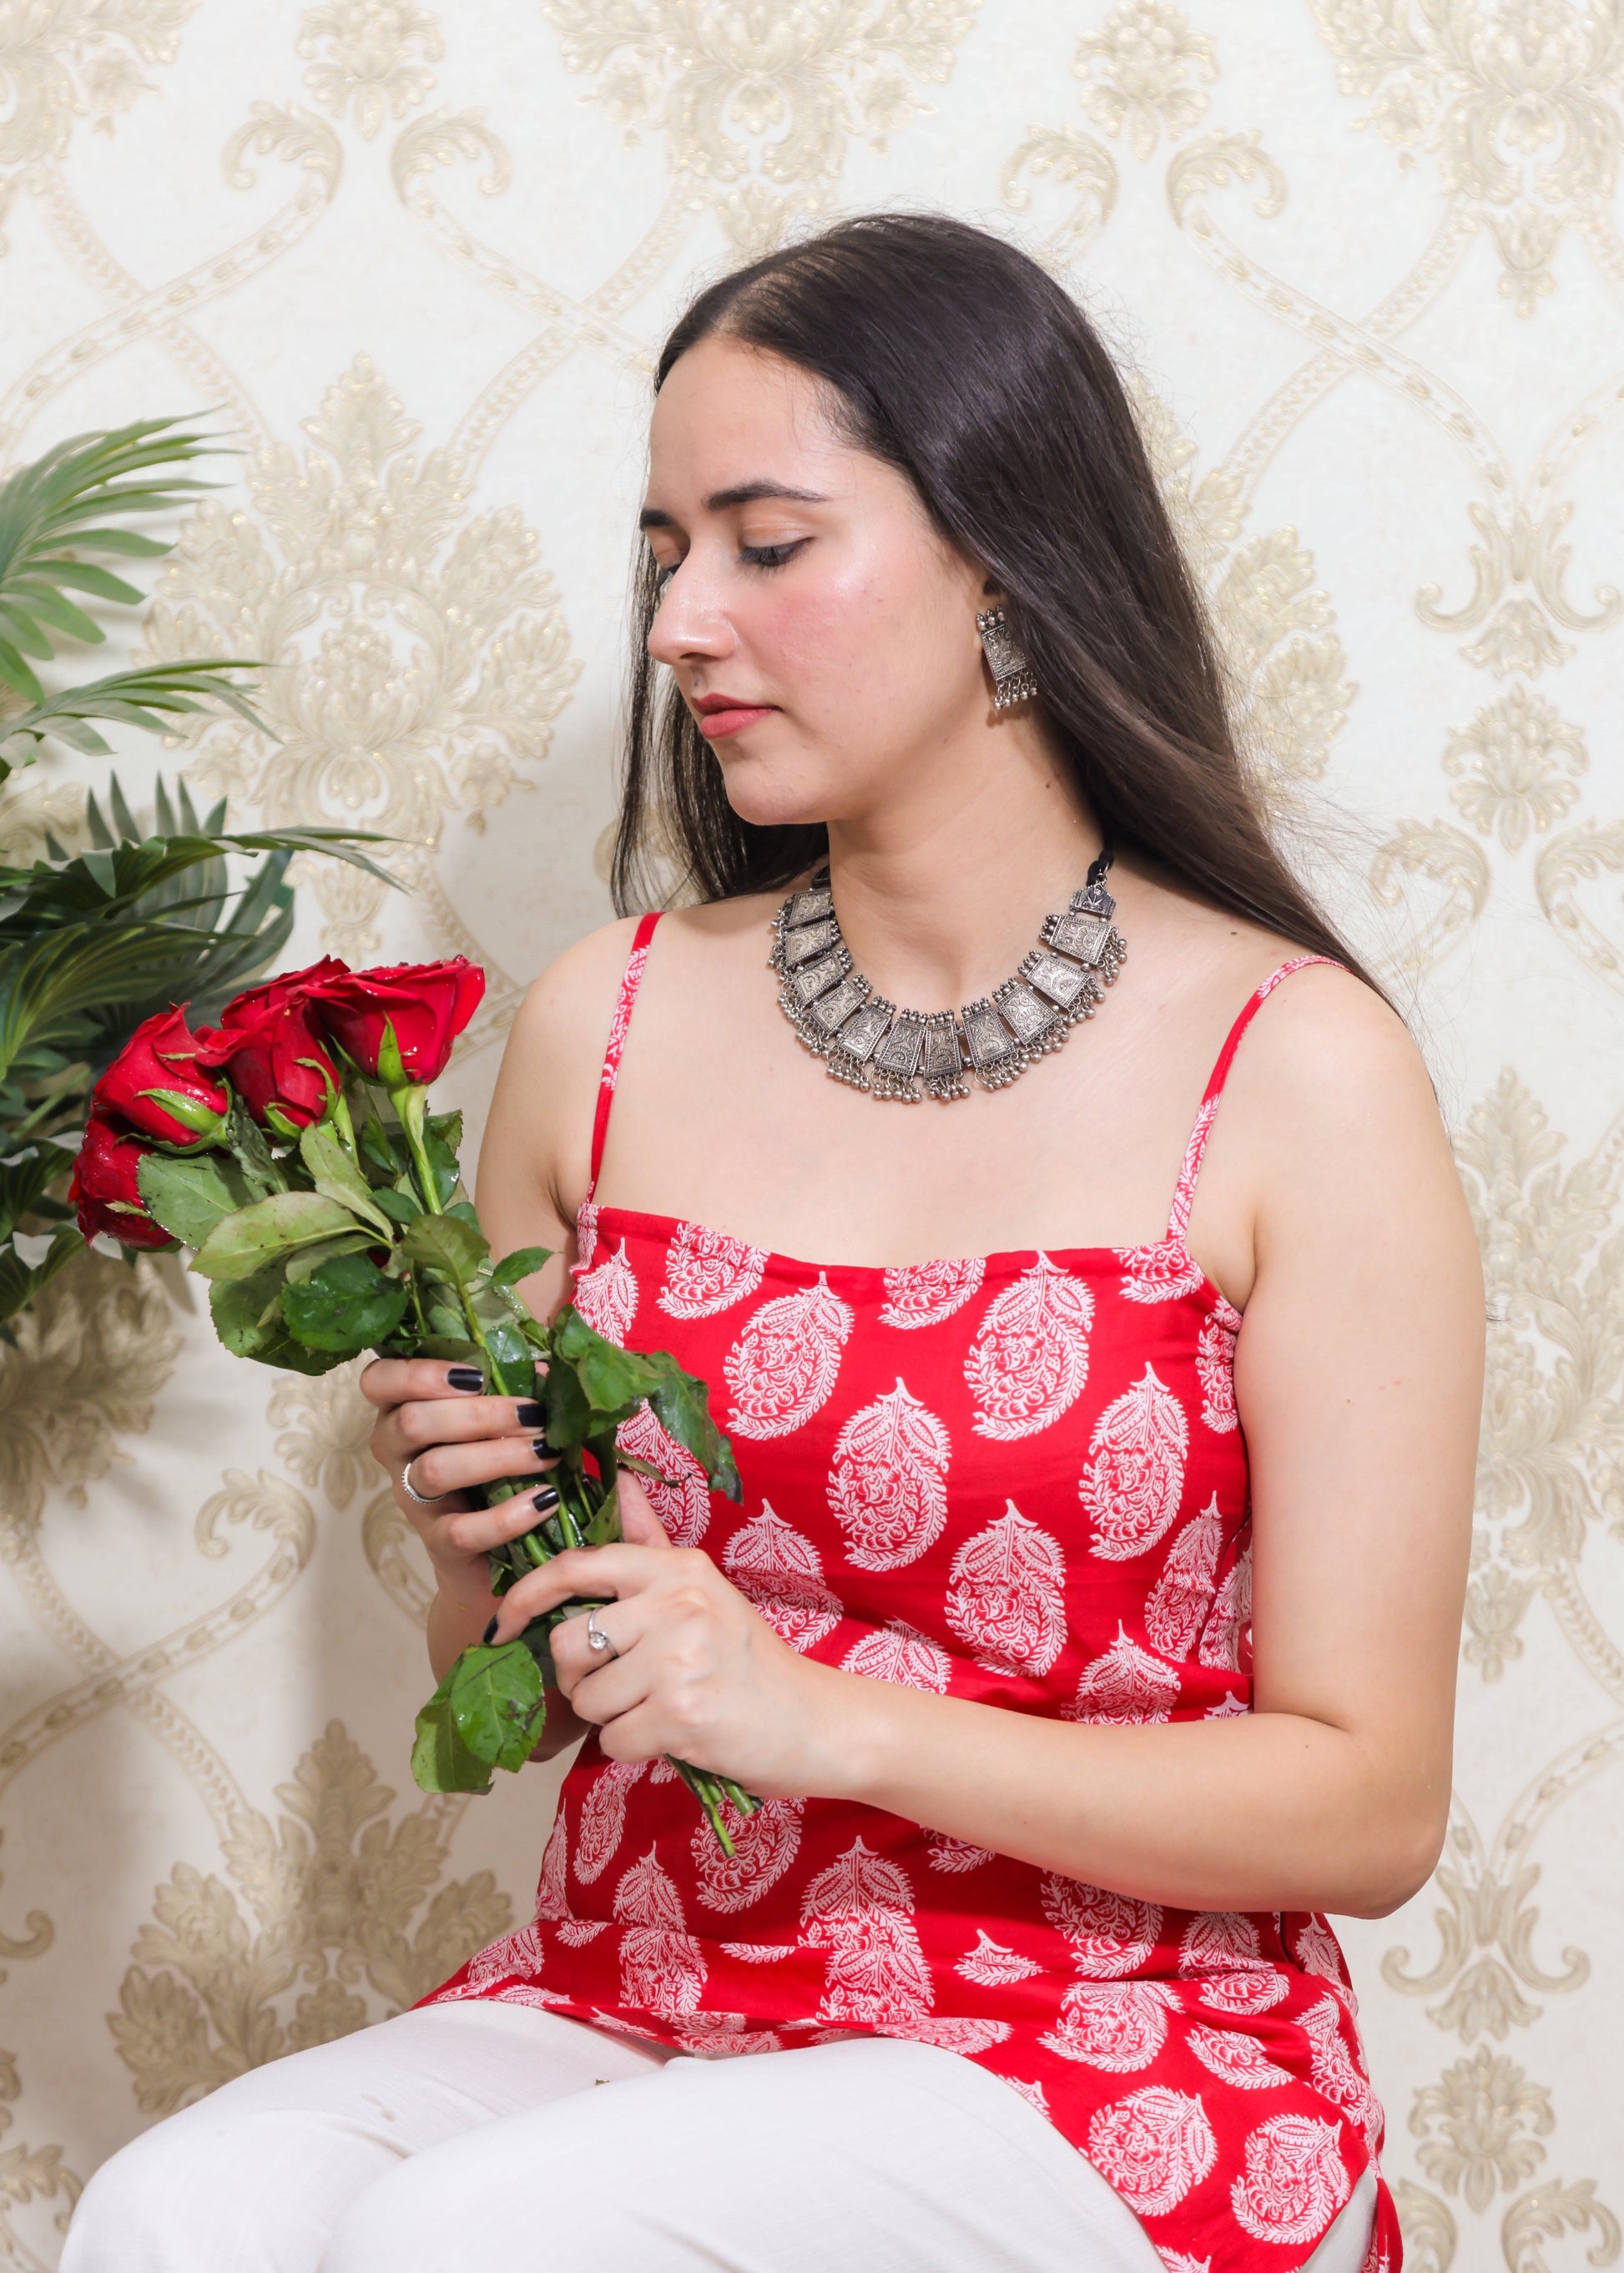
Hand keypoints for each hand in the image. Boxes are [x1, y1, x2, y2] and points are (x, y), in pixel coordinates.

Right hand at [359, 1357, 559, 1618]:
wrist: (495, 1551)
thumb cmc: (497, 1462)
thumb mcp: (501, 1417)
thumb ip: (513, 1385)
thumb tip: (543, 1368)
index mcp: (403, 1408)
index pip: (378, 1380)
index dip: (417, 1373)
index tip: (476, 1375)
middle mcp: (396, 1452)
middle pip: (412, 1422)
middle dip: (480, 1414)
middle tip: (534, 1416)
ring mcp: (413, 1499)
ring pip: (434, 1469)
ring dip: (497, 1457)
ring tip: (546, 1453)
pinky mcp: (438, 1543)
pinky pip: (462, 1530)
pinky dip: (508, 1516)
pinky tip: (545, 1500)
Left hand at [492, 1471, 837, 1798]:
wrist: (812, 1721)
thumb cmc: (748, 1659)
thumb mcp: (704, 1590)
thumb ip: (651, 1542)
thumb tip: (619, 1480)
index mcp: (677, 1569)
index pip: (578, 1566)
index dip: (528, 1594)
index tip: (504, 1621)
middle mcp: (675, 1604)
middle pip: (567, 1643)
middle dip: (580, 1677)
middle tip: (622, 1685)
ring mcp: (677, 1660)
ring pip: (586, 1698)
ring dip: (610, 1716)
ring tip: (656, 1707)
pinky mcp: (679, 1715)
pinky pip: (611, 1741)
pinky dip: (632, 1748)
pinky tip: (670, 1735)